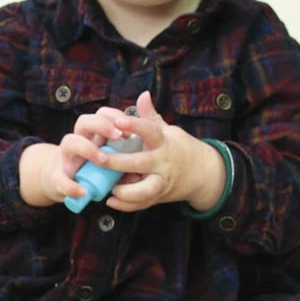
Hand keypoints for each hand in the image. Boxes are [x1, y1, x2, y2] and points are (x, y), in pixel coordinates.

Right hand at [20, 108, 133, 205]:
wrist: (63, 183)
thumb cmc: (92, 171)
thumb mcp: (110, 166)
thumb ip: (123, 168)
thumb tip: (137, 177)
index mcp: (93, 135)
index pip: (101, 115)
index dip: (114, 117)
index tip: (129, 131)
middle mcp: (78, 141)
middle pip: (84, 121)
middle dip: (101, 125)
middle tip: (118, 136)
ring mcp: (65, 158)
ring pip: (69, 141)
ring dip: (87, 148)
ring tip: (102, 160)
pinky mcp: (56, 177)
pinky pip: (60, 179)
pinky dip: (71, 186)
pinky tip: (83, 192)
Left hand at [104, 91, 225, 212]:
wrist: (201, 173)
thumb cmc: (176, 148)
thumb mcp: (166, 130)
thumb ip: (150, 116)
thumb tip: (143, 94)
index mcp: (163, 142)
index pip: (150, 131)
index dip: (135, 125)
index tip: (118, 120)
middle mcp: (163, 163)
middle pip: (139, 163)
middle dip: (118, 162)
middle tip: (98, 159)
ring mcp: (161, 182)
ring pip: (144, 190)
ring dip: (125, 191)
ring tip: (109, 187)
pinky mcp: (158, 197)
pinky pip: (142, 204)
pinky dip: (126, 205)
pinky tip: (110, 201)